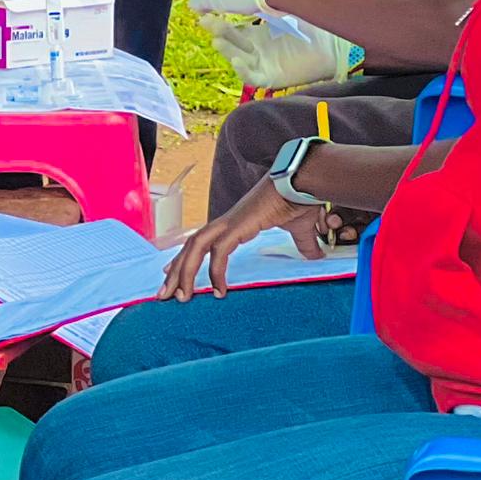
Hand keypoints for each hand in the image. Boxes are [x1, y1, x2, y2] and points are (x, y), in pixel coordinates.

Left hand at [159, 176, 317, 300]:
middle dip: (175, 271)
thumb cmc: (300, 200)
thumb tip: (316, 255)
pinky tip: (219, 291)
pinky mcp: (238, 226)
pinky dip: (215, 272)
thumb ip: (304, 244)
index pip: (199, 241)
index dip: (184, 258)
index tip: (173, 276)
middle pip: (190, 246)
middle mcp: (226, 222)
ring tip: (181, 297)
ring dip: (185, 272)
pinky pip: (219, 252)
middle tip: (164, 295)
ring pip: (195, 247)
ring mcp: (230, 222)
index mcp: (234, 223)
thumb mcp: (300, 229)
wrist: (304, 182)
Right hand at [203, 14, 355, 91]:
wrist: (335, 44)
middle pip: (231, 42)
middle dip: (218, 32)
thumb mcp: (287, 9)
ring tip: (217, 41)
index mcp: (256, 35)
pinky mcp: (272, 78)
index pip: (231, 29)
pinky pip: (253, 77)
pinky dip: (243, 70)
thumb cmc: (312, 26)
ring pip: (237, 58)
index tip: (205, 12)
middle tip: (207, 21)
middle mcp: (255, 50)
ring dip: (226, 51)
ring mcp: (262, 64)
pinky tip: (238, 60)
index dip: (218, 22)